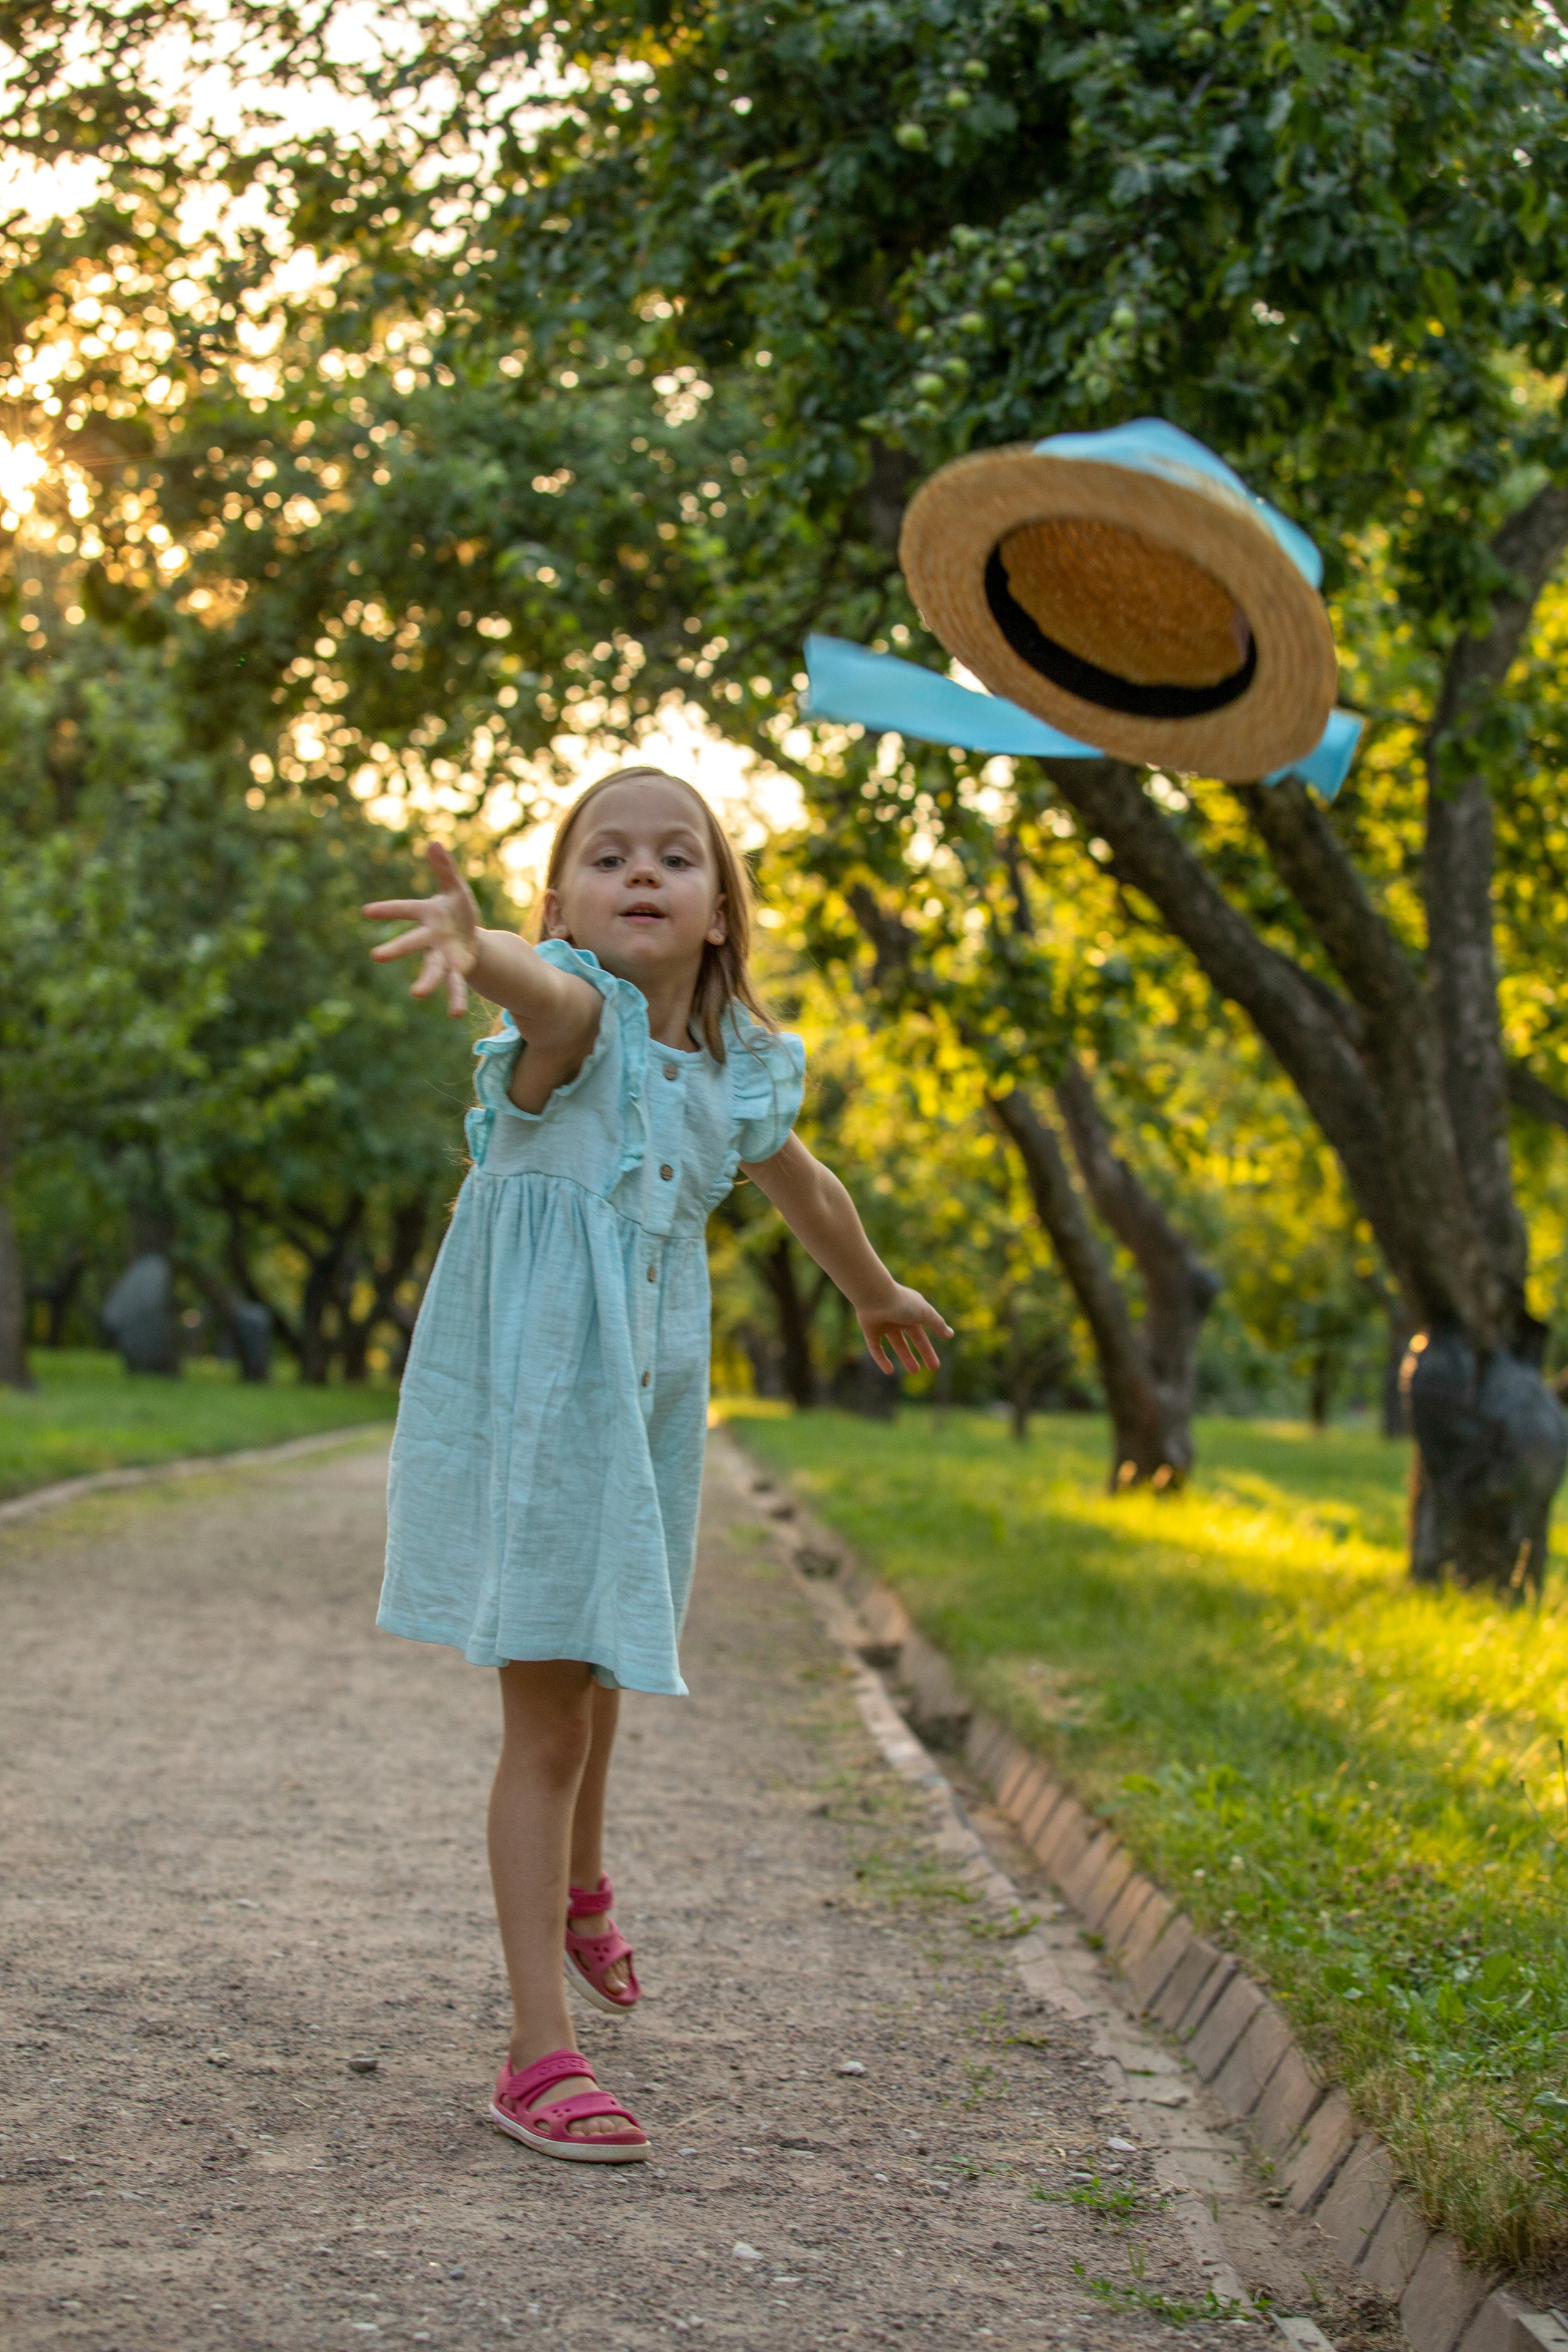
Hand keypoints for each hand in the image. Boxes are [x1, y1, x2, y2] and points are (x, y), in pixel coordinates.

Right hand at [363, 841, 480, 1016]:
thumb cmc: (458, 911)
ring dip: (425, 983)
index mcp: (427, 914)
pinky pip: (456, 985)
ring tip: (417, 995)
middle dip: (396, 949)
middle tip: (376, 957)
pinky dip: (455, 998)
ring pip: (431, 970)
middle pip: (411, 943)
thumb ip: (444, 868)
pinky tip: (454, 1014)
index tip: (366, 912)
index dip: (387, 910)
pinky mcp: (456, 970)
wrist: (470, 938)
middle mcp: (429, 938)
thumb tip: (434, 842)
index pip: (404, 909)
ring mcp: (441, 956)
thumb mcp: (456, 888)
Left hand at [856, 1285, 953, 1376]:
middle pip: (912, 1339)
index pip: (924, 1333)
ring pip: (896, 1343)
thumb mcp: (925, 1313)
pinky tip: (889, 1371)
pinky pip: (875, 1348)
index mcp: (913, 1312)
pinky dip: (881, 1359)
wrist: (874, 1296)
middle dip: (922, 1353)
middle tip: (931, 1369)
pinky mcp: (870, 1330)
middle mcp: (899, 1318)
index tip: (936, 1363)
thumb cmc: (902, 1302)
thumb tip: (950, 1334)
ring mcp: (884, 1323)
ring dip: (905, 1357)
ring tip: (914, 1372)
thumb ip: (938, 1324)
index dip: (929, 1349)